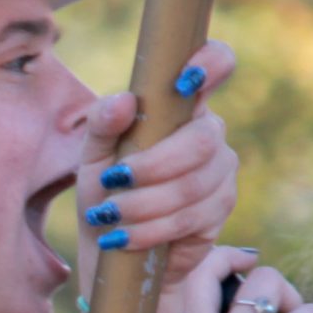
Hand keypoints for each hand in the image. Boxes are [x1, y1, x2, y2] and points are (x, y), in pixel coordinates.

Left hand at [74, 38, 239, 312]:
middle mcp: (208, 133)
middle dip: (152, 166)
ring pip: (194, 184)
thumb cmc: (104, 192)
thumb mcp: (91, 157)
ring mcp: (221, 170)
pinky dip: (149, 229)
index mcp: (179, 106)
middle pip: (202, 140)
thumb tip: (125, 101)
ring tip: (109, 215)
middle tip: (112, 181)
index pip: (216, 64)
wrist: (113, 249)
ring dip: (143, 204)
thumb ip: (102, 124)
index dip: (212, 63)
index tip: (185, 81)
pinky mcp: (221, 208)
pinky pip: (191, 217)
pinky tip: (123, 237)